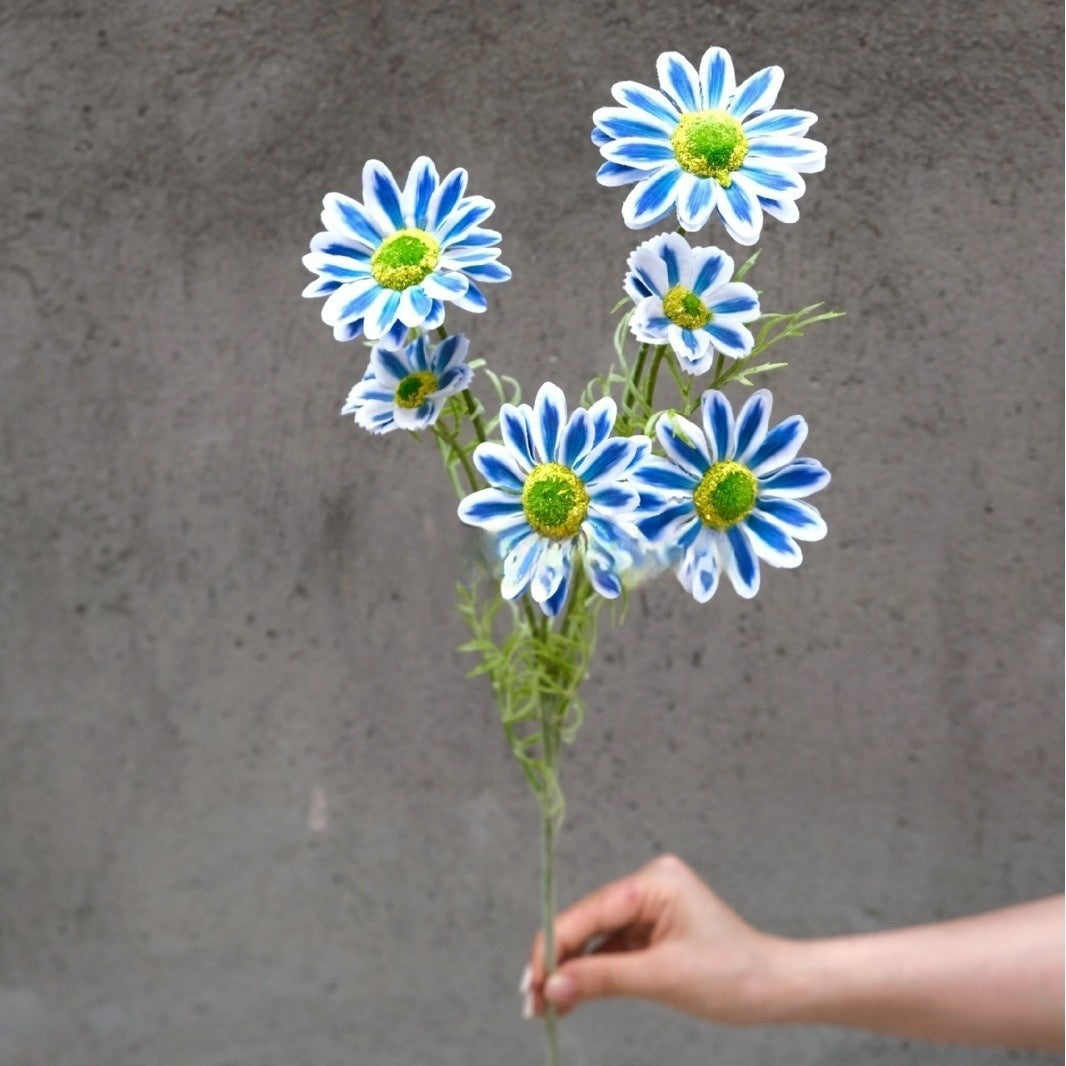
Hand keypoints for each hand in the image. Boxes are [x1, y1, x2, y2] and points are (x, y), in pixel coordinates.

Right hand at [526, 854, 783, 1022]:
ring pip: (595, 938)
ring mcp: (649, 906)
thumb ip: (604, 978)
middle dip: (558, 961)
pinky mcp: (651, 929)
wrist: (774, 989)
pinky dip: (592, 974)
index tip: (531, 981)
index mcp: (654, 881)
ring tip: (544, 1006)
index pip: (591, 911)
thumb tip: (552, 985)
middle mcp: (648, 884)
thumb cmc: (730, 976)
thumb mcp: (662, 978)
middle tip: (530, 1000)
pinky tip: (569, 998)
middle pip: (587, 922)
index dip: (555, 945)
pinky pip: (612, 948)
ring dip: (571, 971)